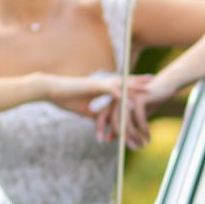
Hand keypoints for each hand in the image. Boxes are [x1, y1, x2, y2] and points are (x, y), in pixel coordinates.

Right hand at [41, 72, 160, 142]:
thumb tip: (106, 124)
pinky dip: (120, 97)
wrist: (51, 90)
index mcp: (101, 87)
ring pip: (121, 84)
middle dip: (139, 80)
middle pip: (125, 80)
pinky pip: (109, 92)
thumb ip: (98, 115)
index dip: (133, 83)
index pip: (121, 84)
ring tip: (149, 87)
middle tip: (153, 79)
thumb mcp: (85, 110)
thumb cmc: (66, 99)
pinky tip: (129, 102)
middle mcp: (102, 83)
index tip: (145, 83)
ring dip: (135, 86)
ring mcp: (98, 83)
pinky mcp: (92, 87)